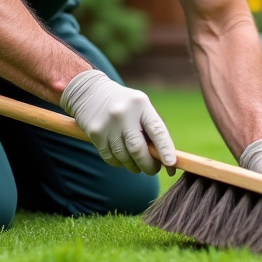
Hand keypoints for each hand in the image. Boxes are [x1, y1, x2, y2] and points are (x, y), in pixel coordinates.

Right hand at [61, 70, 176, 174]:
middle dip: (148, 165)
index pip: (156, 130)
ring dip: (134, 166)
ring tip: (136, 164)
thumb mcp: (140, 107)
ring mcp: (108, 124)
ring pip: (124, 157)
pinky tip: (121, 157)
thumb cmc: (124, 104)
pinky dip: (119, 163)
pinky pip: (110, 158)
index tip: (171, 164)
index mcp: (141, 104)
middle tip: (153, 170)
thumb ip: (152, 129)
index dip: (165, 149)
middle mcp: (124, 114)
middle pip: (138, 149)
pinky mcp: (95, 133)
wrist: (90, 91)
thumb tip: (166, 159)